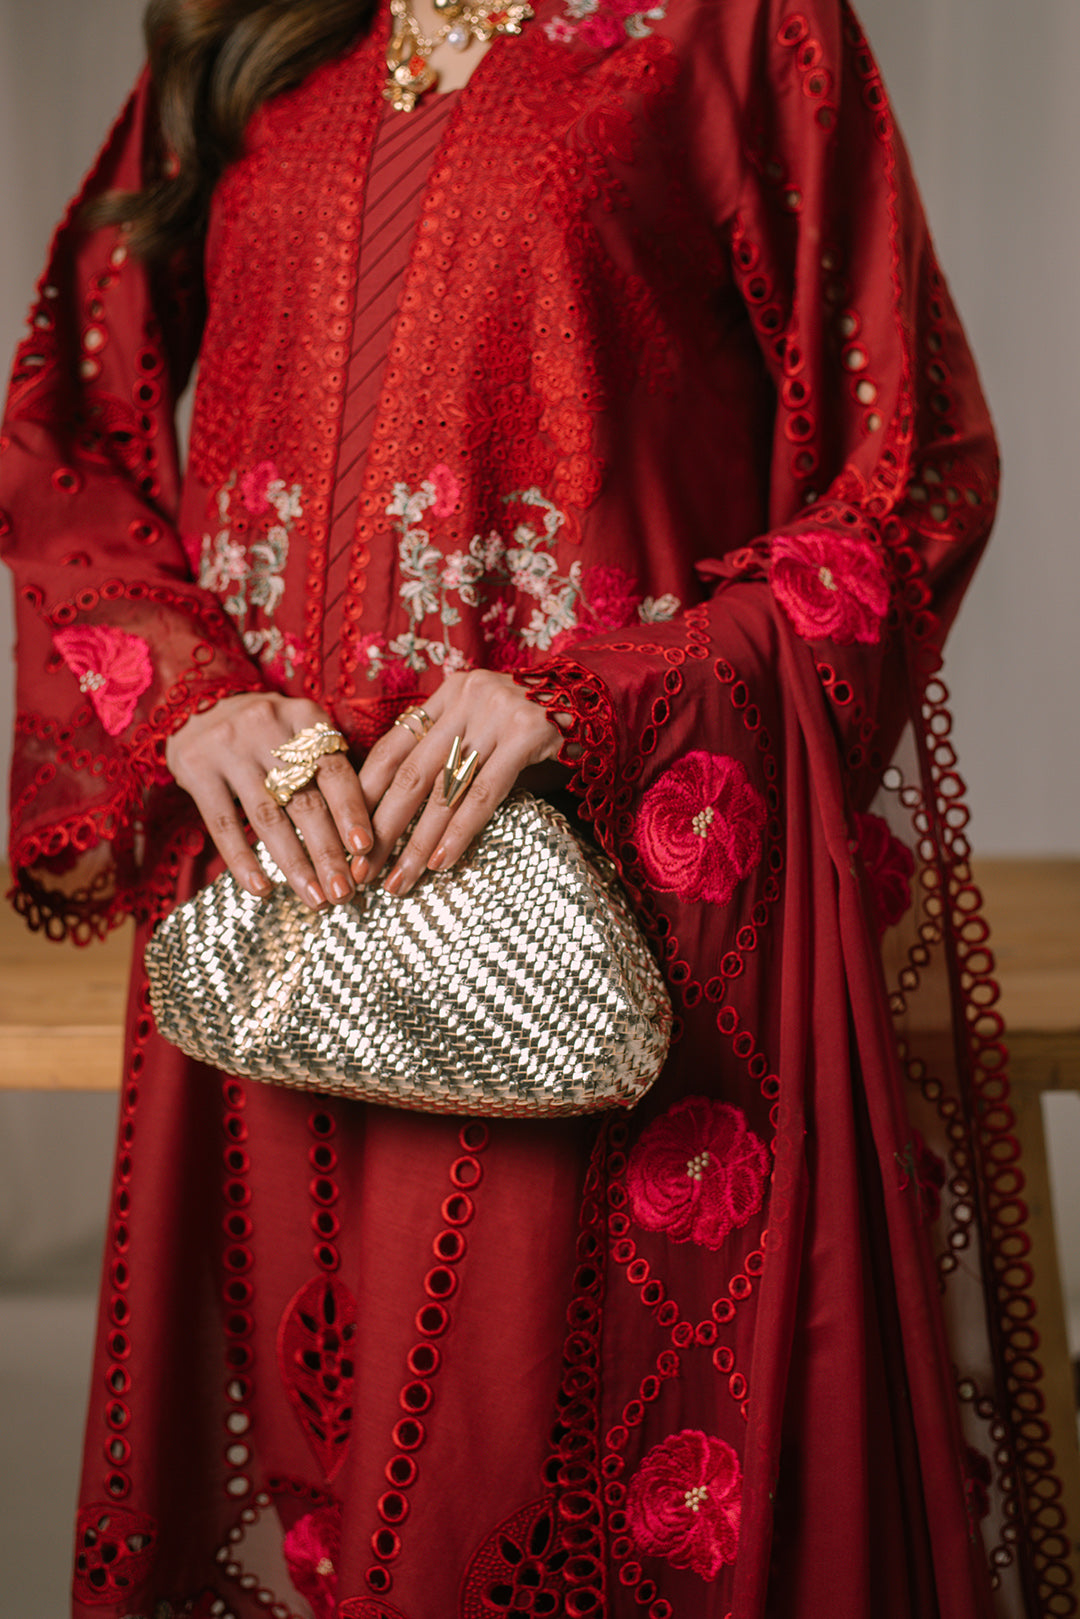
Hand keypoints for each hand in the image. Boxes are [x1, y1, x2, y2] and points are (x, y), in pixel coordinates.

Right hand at [165, 692, 371, 908]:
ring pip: (268, 817)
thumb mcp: (298, 729)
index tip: (365, 850)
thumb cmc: (264, 730)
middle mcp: (268, 729)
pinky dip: (243, 860)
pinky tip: (262, 889)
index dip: (352, 812)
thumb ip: (326, 767)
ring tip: (315, 899)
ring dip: (294, 864)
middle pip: (305, 800)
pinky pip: (223, 823)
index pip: (335, 771)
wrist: (194, 701)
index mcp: (305, 717)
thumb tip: (362, 835)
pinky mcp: (196, 768)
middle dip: (328, 852)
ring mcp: (229, 748)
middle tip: (344, 892)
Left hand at [357, 670, 568, 894]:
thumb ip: (452, 756)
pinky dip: (458, 831)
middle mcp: (467, 697)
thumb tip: (400, 817)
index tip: (348, 839)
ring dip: (416, 842)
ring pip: (443, 789)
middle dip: (382, 828)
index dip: (366, 796)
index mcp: (449, 694)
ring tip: (398, 881)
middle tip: (361, 872)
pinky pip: (483, 794)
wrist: (604, 704)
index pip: (392, 748)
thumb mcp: (488, 732)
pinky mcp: (526, 734)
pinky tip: (440, 862)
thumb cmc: (540, 732)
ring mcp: (497, 712)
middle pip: (410, 773)